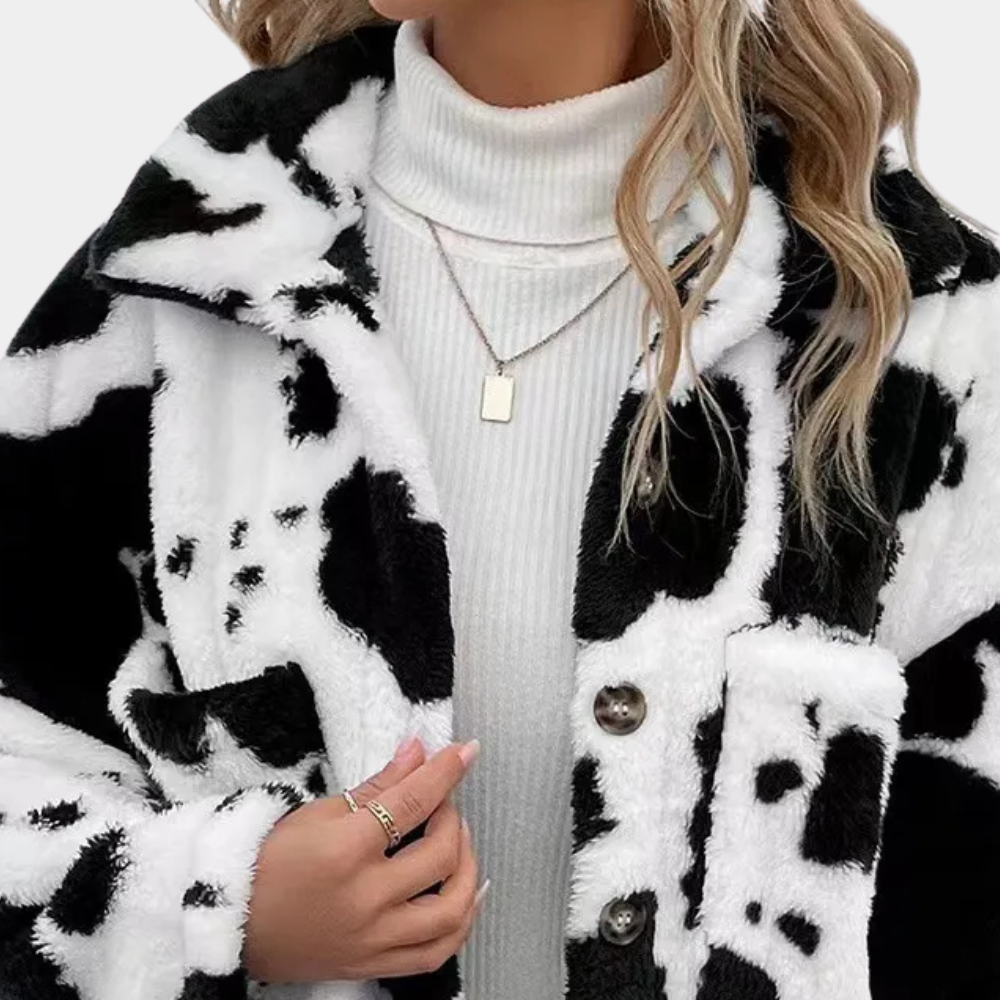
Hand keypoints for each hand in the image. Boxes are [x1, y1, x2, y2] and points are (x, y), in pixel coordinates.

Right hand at [242, 737, 484, 982]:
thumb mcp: (317, 813)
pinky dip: (459, 922)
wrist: (230, 924)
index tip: (464, 752)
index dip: (445, 772)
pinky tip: (463, 894)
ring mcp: (372, 939)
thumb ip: (377, 785)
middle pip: (439, 854)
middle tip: (443, 800)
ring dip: (467, 870)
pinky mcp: (373, 965)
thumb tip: (417, 753)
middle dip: (453, 817)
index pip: (412, 802)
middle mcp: (364, 899)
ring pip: (450, 910)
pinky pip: (436, 953)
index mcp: (344, 852)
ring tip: (456, 844)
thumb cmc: (266, 863)